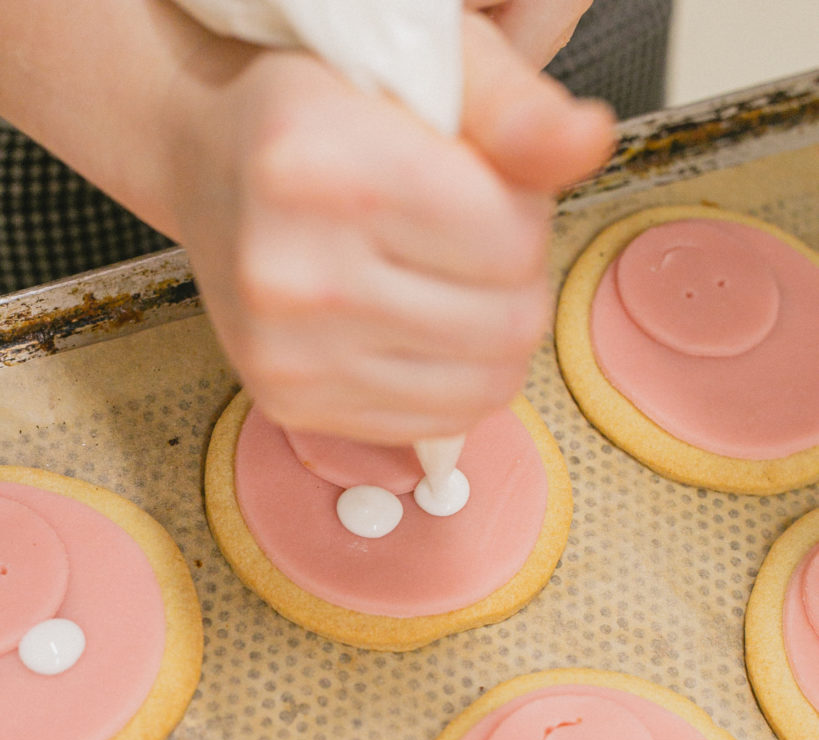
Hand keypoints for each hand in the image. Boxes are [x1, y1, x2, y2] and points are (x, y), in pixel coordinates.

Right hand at [168, 11, 611, 443]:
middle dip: (518, 281)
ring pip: (484, 386)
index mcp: (321, 170)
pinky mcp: (288, 403)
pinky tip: (424, 331)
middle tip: (474, 243)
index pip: (512, 240)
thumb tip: (590, 141)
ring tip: (452, 284)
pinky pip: (436, 424)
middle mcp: (292, 273)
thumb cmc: (319, 114)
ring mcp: (285, 353)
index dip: (526, 214)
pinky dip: (455, 381)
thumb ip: (513, 109)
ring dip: (494, 336)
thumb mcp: (419, 71)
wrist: (208, 164)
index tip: (488, 190)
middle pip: (507, 323)